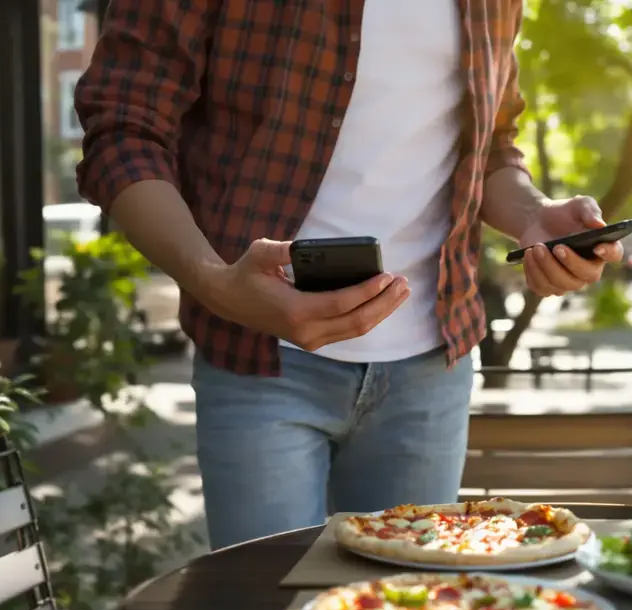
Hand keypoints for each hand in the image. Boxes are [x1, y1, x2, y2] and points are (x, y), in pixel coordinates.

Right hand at [199, 239, 409, 350]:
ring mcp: (310, 339)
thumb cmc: (246, 273)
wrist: (228, 300)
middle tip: (403, 284)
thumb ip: (281, 250)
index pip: (343, 304)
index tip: (388, 277)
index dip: (369, 291)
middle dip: (385, 303)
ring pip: (356, 330)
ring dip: (382, 312)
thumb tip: (302, 246)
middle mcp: (306, 331)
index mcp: (296, 311)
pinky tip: (383, 303)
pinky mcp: (312, 340)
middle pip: (358, 321)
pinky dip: (369, 317)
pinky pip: (348, 331)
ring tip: (401, 293)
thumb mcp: (260, 254)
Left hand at [517, 196, 622, 296]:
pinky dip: (533, 273)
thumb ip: (590, 211)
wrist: (538, 221)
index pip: (614, 254)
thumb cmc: (564, 213)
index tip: (597, 247)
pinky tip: (528, 256)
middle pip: (587, 276)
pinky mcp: (549, 285)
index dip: (609, 253)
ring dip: (546, 267)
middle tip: (556, 246)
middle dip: (570, 262)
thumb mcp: (578, 205)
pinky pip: (542, 288)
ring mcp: (569, 281)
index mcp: (602, 248)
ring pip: (562, 285)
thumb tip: (599, 225)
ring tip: (535, 248)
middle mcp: (589, 269)